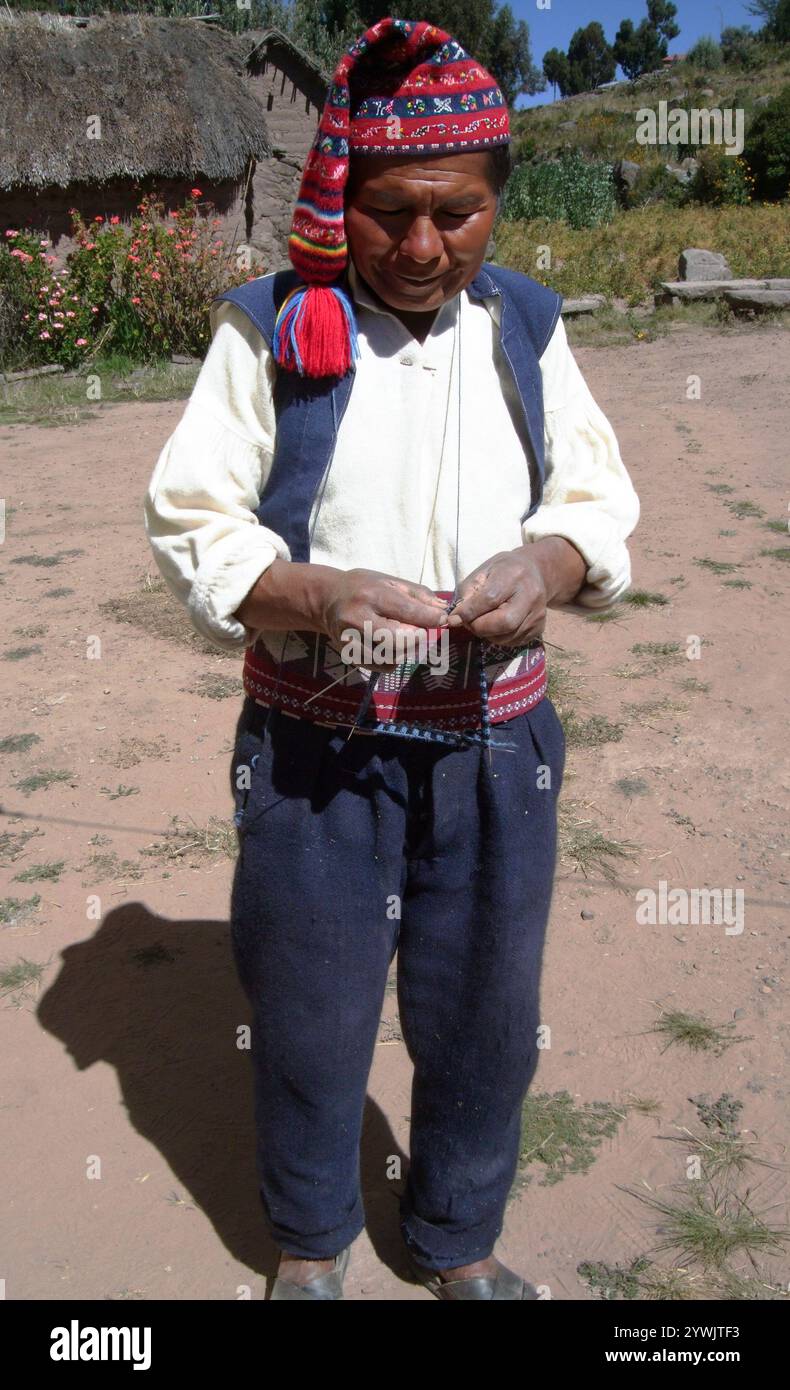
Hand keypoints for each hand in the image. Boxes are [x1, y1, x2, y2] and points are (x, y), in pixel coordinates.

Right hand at [317, 568, 448, 667]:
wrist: (327, 598)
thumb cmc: (363, 586)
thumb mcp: (390, 580)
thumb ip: (418, 594)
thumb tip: (443, 610)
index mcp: (371, 594)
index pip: (407, 611)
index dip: (430, 618)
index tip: (442, 620)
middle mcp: (357, 617)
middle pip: (397, 639)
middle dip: (417, 638)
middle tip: (423, 632)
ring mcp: (350, 638)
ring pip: (388, 657)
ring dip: (406, 652)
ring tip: (409, 641)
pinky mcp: (347, 653)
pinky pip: (378, 666)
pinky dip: (393, 661)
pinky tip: (395, 650)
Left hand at [447, 538, 586, 645]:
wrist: (536, 571)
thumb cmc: (504, 570)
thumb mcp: (483, 571)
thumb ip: (468, 592)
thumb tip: (457, 618)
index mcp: (514, 575)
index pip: (490, 599)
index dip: (469, 612)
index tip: (454, 618)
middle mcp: (531, 596)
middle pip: (504, 623)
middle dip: (479, 627)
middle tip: (468, 622)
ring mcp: (537, 614)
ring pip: (506, 637)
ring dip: (487, 634)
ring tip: (482, 621)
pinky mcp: (539, 628)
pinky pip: (513, 641)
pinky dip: (498, 637)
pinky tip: (496, 625)